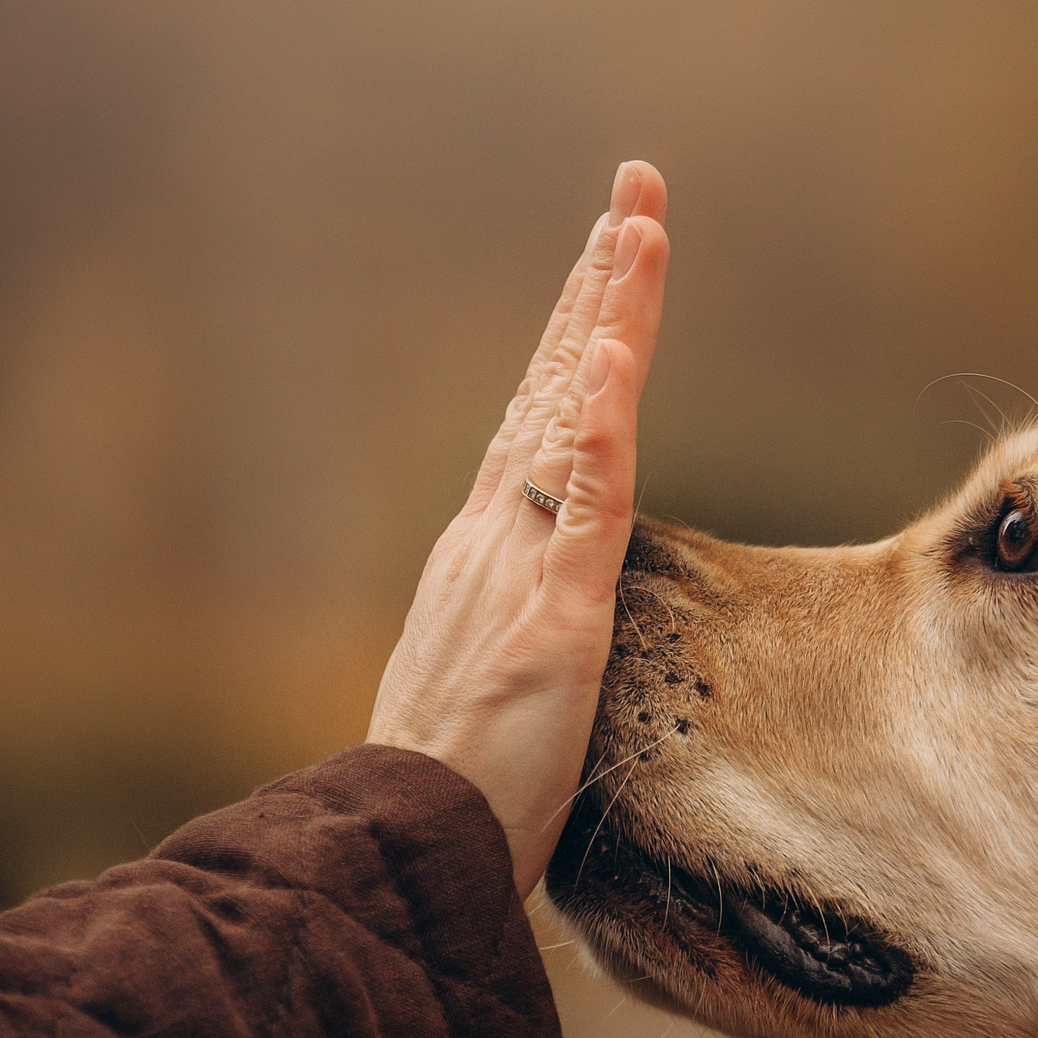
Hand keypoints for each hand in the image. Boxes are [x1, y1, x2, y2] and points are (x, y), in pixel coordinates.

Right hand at [367, 161, 669, 896]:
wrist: (402, 845)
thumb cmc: (452, 787)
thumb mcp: (488, 682)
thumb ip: (513, 629)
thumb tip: (537, 613)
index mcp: (487, 550)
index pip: (541, 418)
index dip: (578, 337)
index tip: (610, 260)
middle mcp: (494, 535)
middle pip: (554, 383)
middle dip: (598, 285)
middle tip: (635, 192)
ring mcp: (520, 564)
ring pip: (572, 414)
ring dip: (607, 315)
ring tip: (636, 226)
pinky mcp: (554, 614)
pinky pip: (584, 501)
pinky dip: (600, 420)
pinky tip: (616, 351)